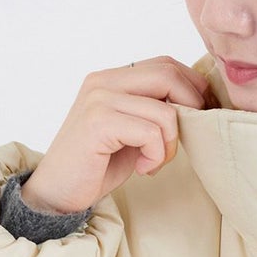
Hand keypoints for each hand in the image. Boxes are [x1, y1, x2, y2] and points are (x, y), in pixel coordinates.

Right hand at [21, 55, 212, 214]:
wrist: (57, 192)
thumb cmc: (98, 165)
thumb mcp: (133, 132)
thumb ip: (155, 112)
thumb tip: (198, 104)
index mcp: (112, 77)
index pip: (166, 64)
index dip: (193, 89)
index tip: (199, 118)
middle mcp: (104, 81)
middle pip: (169, 75)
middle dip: (190, 109)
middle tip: (182, 141)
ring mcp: (99, 99)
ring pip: (165, 110)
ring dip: (171, 144)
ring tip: (154, 162)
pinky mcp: (98, 122)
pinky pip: (151, 133)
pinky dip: (156, 156)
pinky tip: (142, 169)